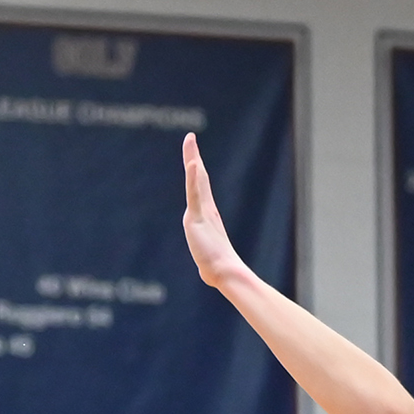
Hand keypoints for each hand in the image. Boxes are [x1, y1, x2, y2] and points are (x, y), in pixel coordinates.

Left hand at [181, 134, 252, 292]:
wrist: (224, 272)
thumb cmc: (218, 269)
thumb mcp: (209, 258)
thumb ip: (208, 259)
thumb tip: (209, 275)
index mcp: (206, 214)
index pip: (199, 187)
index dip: (195, 170)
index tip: (193, 155)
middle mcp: (205, 208)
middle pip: (198, 176)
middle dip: (193, 156)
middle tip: (190, 138)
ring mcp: (202, 211)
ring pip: (196, 179)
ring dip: (192, 158)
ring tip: (190, 141)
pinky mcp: (198, 216)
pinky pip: (194, 193)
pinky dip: (193, 177)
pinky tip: (192, 163)